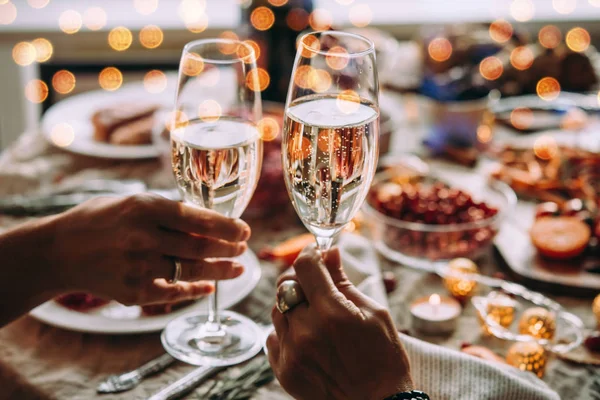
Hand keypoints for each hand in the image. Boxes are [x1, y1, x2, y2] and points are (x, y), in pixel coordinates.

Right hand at [45, 193, 249, 304]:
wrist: (59, 251)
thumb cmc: (99, 220)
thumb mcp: (131, 202)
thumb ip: (166, 210)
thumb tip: (208, 219)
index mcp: (145, 208)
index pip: (198, 218)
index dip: (227, 227)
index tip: (245, 230)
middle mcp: (143, 237)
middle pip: (199, 246)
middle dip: (228, 248)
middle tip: (243, 248)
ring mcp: (138, 266)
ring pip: (192, 270)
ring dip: (220, 270)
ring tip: (237, 268)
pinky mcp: (133, 291)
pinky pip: (174, 293)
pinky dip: (195, 290)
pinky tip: (209, 286)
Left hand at [266, 245, 412, 399]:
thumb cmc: (384, 358)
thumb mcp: (374, 313)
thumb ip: (344, 281)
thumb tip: (329, 252)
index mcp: (332, 312)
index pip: (305, 266)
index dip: (310, 255)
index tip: (316, 255)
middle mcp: (306, 331)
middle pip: (285, 286)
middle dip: (300, 280)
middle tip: (316, 286)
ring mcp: (292, 353)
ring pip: (276, 310)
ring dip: (292, 306)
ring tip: (315, 318)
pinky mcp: (283, 371)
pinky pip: (273, 337)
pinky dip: (286, 332)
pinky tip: (307, 339)